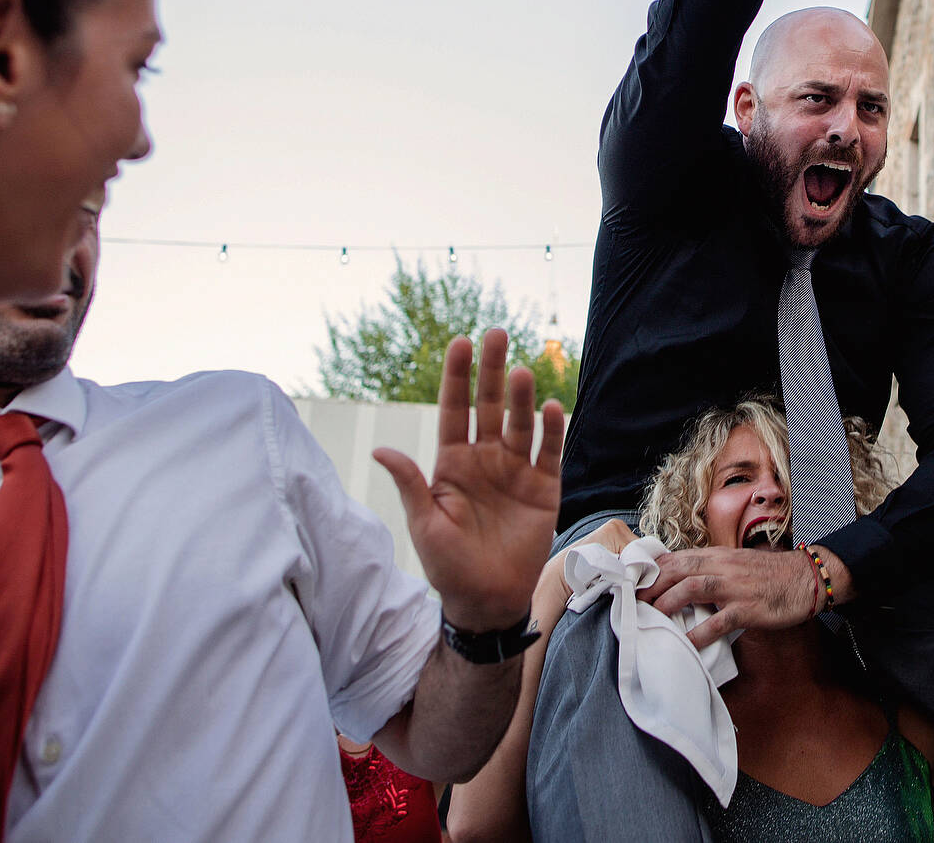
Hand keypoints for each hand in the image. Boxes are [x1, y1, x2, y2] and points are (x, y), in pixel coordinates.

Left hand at [375, 330, 563, 632]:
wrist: (487, 600)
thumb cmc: (447, 565)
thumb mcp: (424, 524)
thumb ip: (410, 483)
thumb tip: (381, 448)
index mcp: (452, 463)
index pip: (455, 410)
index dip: (457, 377)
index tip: (461, 342)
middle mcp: (485, 459)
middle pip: (488, 405)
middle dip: (492, 370)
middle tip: (497, 333)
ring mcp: (516, 471)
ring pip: (519, 423)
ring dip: (520, 397)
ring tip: (521, 372)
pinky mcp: (544, 489)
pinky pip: (549, 452)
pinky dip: (552, 430)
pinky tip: (551, 407)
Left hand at [636, 545, 819, 649]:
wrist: (806, 579)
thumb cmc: (769, 575)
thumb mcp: (735, 564)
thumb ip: (710, 570)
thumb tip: (681, 583)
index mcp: (717, 555)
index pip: (676, 558)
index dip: (652, 570)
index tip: (634, 584)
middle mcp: (722, 566)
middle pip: (677, 569)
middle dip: (652, 586)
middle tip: (634, 604)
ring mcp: (735, 586)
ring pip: (692, 588)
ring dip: (668, 604)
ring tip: (652, 620)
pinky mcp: (748, 608)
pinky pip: (719, 621)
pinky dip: (700, 633)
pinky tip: (687, 645)